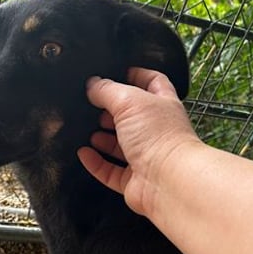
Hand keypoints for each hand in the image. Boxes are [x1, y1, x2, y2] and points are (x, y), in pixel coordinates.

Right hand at [78, 68, 200, 216]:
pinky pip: (110, 171)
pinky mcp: (133, 181)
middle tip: (94, 106)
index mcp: (162, 106)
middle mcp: (156, 132)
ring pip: (120, 146)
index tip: (118, 73)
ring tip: (87, 130)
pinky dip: (95, 163)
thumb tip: (93, 85)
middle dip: (112, 111)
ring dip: (103, 139)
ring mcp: (145, 157)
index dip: (137, 75)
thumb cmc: (160, 138)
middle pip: (132, 117)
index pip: (153, 83)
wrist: (169, 180)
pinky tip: (83, 153)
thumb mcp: (129, 101)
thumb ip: (107, 90)